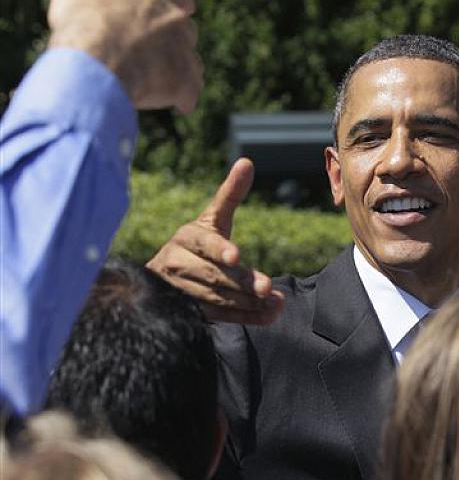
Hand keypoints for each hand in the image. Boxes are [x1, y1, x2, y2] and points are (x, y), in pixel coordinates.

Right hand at [47, 0, 201, 112]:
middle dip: (174, 42)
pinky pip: (191, 91)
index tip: (176, 12)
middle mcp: (175, 16)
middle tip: (154, 53)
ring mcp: (182, 48)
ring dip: (177, 69)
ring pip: (191, 60)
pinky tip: (175, 103)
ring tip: (156, 81)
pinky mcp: (184, 80)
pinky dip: (184, 97)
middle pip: (186, 30)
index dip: (178, 4)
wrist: (93, 60)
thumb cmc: (81, 21)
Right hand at [147, 158, 284, 324]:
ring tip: (274, 301)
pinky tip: (268, 316)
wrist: (162, 277)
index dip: (220, 249)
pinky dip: (246, 317)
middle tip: (267, 287)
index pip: (205, 243)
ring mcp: (182, 291)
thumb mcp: (212, 218)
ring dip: (248, 302)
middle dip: (243, 282)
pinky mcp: (190, 312)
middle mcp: (179, 264)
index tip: (236, 256)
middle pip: (215, 275)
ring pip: (218, 298)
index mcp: (187, 237)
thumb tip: (247, 162)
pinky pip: (220, 316)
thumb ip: (230, 194)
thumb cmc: (196, 242)